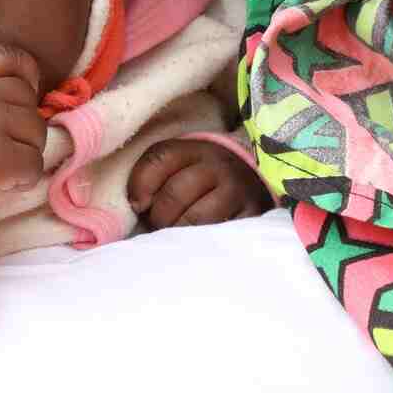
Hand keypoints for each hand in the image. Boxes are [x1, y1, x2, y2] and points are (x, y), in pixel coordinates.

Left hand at [128, 138, 269, 229]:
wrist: (254, 183)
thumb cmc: (204, 180)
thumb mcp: (181, 166)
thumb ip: (153, 176)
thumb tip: (137, 206)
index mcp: (196, 149)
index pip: (160, 158)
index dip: (140, 184)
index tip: (138, 205)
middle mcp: (219, 166)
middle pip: (174, 193)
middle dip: (159, 216)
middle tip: (160, 226)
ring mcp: (237, 191)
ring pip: (194, 219)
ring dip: (178, 233)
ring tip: (178, 236)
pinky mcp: (252, 216)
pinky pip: (217, 236)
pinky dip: (200, 244)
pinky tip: (197, 243)